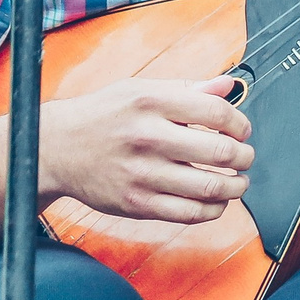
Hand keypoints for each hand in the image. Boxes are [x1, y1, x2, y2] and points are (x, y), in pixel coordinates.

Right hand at [37, 76, 252, 224]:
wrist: (54, 148)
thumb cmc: (104, 115)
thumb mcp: (141, 89)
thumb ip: (188, 88)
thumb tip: (229, 86)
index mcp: (152, 101)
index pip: (216, 112)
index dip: (240, 123)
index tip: (242, 130)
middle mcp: (147, 137)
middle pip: (219, 151)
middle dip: (244, 156)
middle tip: (245, 156)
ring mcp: (142, 174)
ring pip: (210, 187)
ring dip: (236, 186)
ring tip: (238, 180)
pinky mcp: (136, 203)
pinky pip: (189, 213)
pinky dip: (214, 209)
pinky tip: (217, 200)